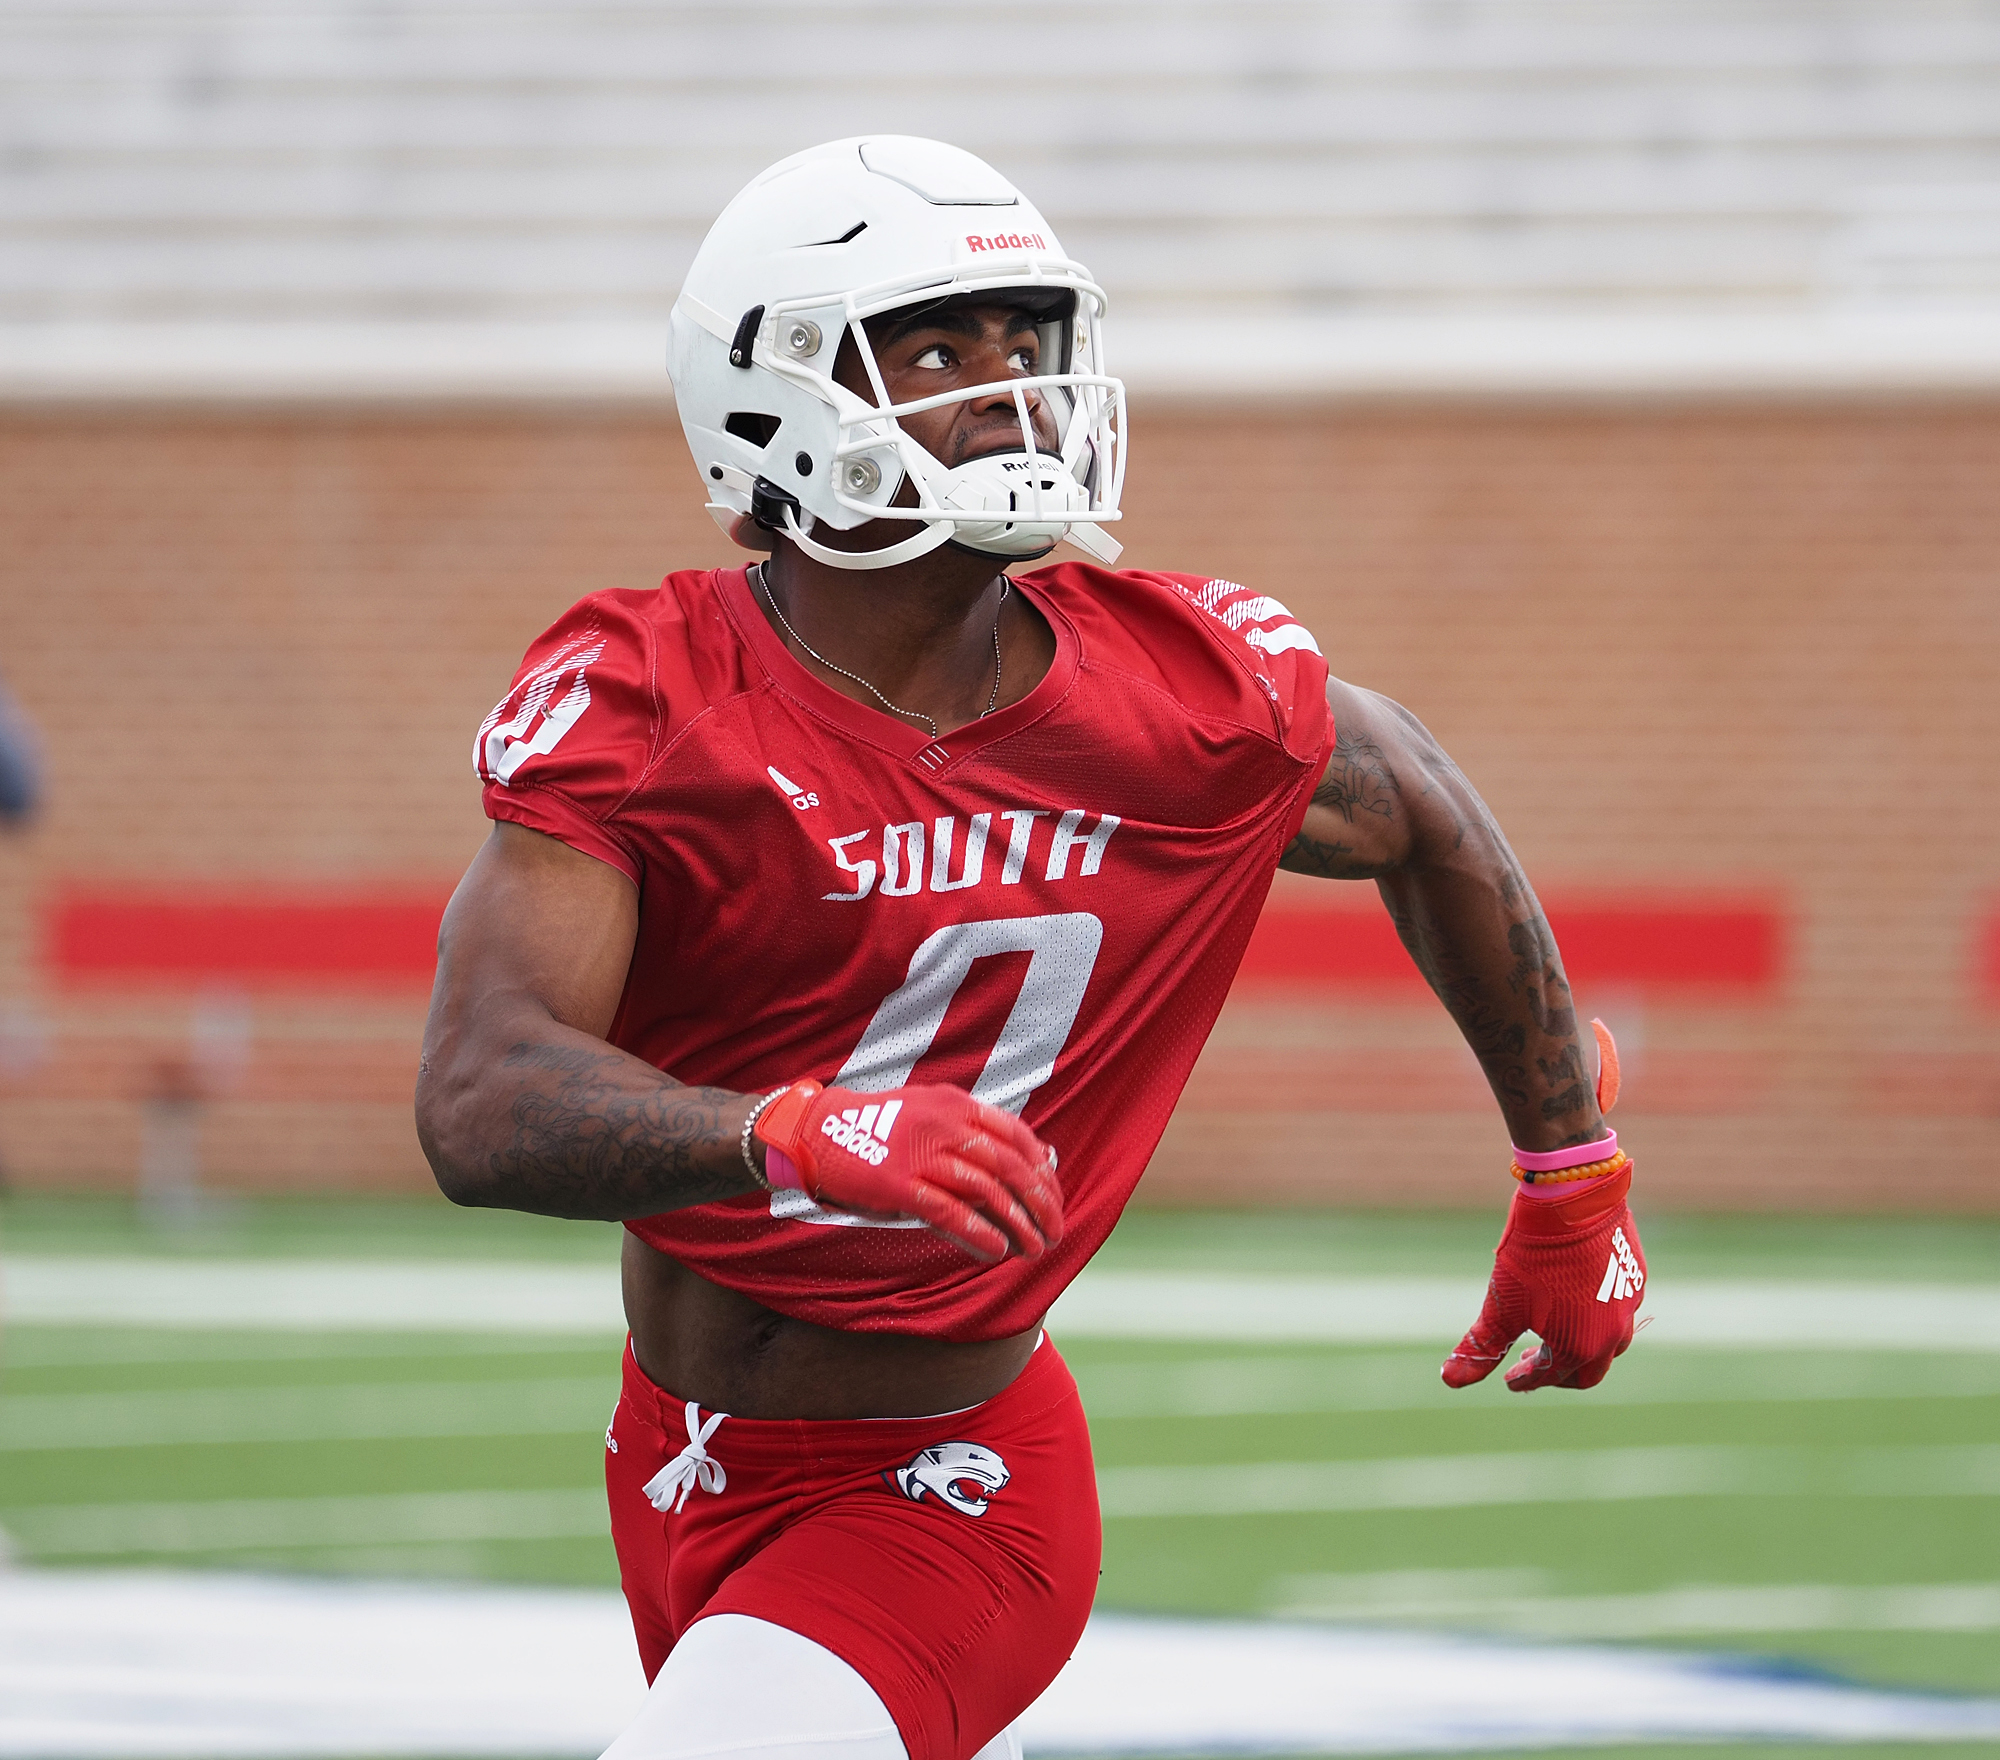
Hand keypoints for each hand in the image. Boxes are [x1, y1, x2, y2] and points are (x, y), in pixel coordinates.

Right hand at [754, 1080, 1062, 1262]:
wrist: (817, 1132)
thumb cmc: (878, 1130)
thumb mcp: (928, 1115)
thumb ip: (970, 1135)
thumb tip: (1024, 1164)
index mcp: (956, 1104)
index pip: (1017, 1136)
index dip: (1042, 1170)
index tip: (1054, 1196)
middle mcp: (945, 1124)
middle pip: (1010, 1166)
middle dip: (1040, 1202)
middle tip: (1056, 1230)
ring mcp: (922, 1153)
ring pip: (987, 1191)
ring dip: (1018, 1223)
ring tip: (1034, 1248)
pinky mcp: (899, 1183)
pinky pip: (951, 1212)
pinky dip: (979, 1232)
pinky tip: (996, 1250)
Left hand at [1442, 1165, 1645, 1391]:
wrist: (1571, 1197)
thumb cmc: (1533, 1253)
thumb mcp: (1502, 1303)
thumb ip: (1481, 1347)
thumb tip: (1450, 1380)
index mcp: (1579, 1347)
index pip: (1549, 1377)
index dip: (1525, 1380)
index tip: (1508, 1379)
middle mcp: (1613, 1335)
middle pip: (1586, 1372)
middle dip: (1556, 1373)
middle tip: (1530, 1361)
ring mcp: (1629, 1305)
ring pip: (1608, 1344)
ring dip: (1580, 1347)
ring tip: (1552, 1334)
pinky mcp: (1636, 1278)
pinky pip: (1619, 1311)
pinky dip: (1597, 1318)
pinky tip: (1576, 1301)